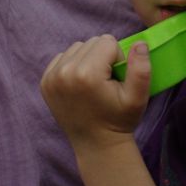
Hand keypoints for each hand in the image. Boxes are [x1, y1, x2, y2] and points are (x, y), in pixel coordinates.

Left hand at [40, 35, 150, 149]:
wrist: (96, 144)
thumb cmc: (119, 120)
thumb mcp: (137, 98)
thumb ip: (141, 69)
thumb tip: (140, 43)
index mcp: (87, 74)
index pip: (108, 41)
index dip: (118, 58)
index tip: (116, 79)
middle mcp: (65, 72)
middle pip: (91, 42)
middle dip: (102, 57)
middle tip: (105, 83)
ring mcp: (51, 77)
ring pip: (77, 47)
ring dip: (88, 59)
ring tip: (93, 83)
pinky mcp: (44, 81)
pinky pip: (62, 57)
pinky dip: (73, 65)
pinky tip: (80, 85)